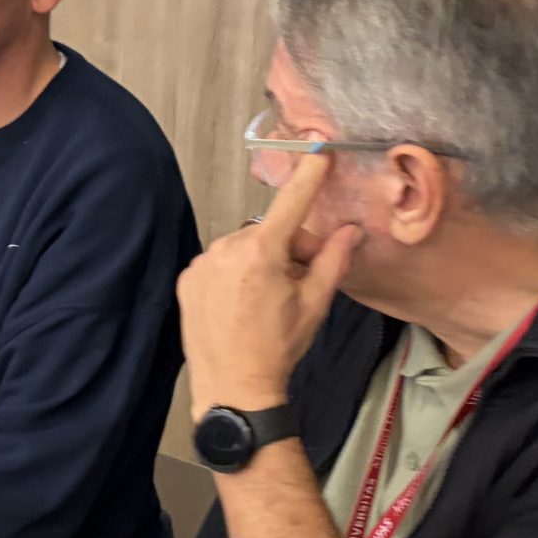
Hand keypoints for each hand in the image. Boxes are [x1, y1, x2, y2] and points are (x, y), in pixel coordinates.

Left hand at [177, 152, 360, 412]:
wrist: (233, 388)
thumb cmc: (278, 348)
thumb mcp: (315, 303)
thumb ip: (333, 260)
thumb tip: (351, 230)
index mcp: (262, 252)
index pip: (291, 201)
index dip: (307, 175)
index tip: (317, 150)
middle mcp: (227, 249)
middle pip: (269, 232)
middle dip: (287, 248)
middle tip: (298, 282)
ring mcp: (202, 263)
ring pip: (242, 247)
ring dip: (258, 261)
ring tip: (264, 300)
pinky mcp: (187, 278)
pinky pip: (217, 263)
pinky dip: (232, 274)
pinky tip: (239, 304)